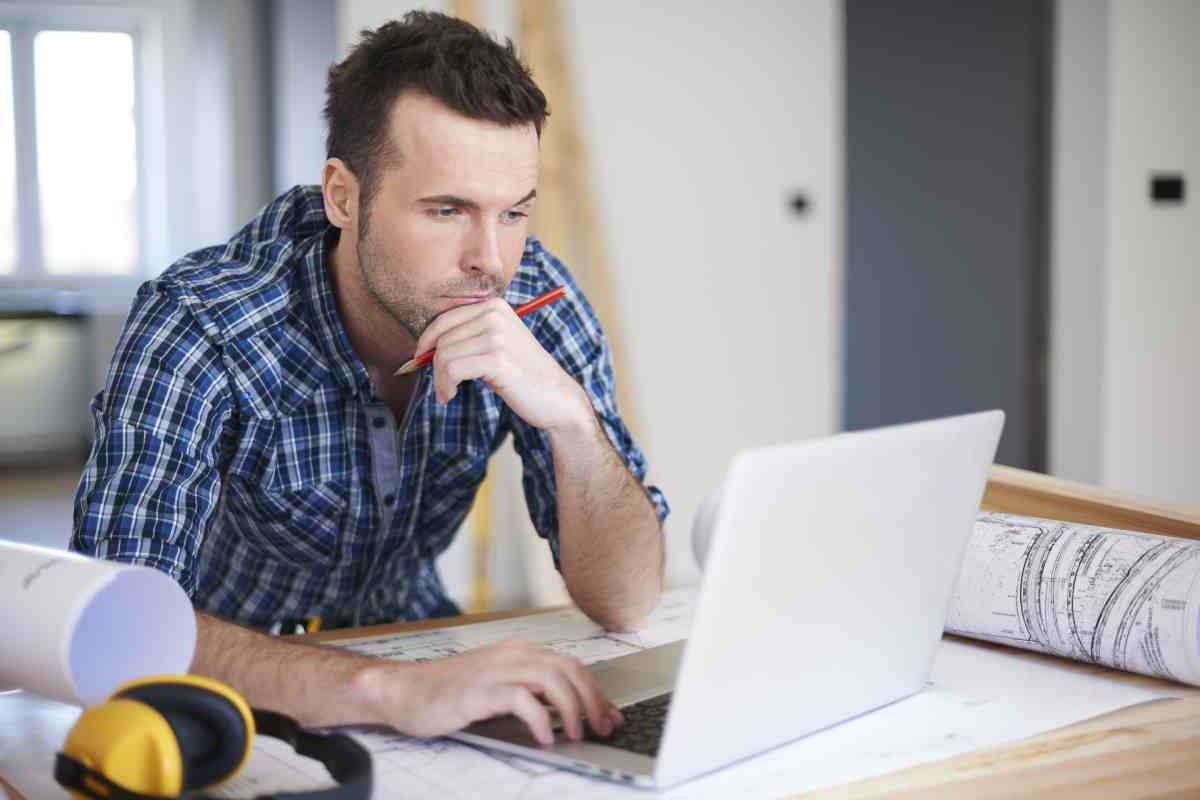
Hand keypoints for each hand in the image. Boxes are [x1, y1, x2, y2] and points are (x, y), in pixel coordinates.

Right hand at [363, 639, 622, 744]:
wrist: (403, 691)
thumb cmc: (449, 694)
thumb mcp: (497, 689)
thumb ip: (530, 694)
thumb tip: (568, 714)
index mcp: (519, 652)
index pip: (571, 665)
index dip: (595, 691)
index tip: (609, 716)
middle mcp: (511, 655)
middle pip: (568, 669)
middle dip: (592, 700)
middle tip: (602, 728)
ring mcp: (495, 670)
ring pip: (551, 679)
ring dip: (571, 709)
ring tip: (576, 734)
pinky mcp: (479, 690)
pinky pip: (521, 699)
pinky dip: (539, 719)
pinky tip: (544, 738)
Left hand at [414, 298, 592, 431]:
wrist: (556, 396)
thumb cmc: (523, 374)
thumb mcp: (498, 344)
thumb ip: (469, 336)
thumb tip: (424, 346)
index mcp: (494, 306)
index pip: (444, 319)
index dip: (427, 341)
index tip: (422, 360)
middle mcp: (495, 315)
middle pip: (442, 338)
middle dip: (433, 365)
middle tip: (441, 386)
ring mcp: (497, 336)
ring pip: (444, 355)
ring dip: (440, 380)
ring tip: (446, 393)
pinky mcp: (497, 359)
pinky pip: (453, 370)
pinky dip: (445, 386)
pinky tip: (450, 396)